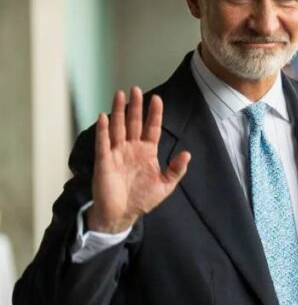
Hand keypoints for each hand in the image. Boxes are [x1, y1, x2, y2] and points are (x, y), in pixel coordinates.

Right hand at [86, 87, 189, 232]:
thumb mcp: (165, 186)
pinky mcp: (105, 161)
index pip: (152, 129)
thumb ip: (176, 170)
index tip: (157, 99)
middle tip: (135, 89)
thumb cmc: (142, 199)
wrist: (122, 215)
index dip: (154, 114)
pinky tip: (104, 116)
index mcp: (147, 153)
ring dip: (118, 111)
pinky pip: (103, 143)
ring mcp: (117, 153)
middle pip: (133, 123)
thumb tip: (187, 154)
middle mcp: (131, 149)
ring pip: (118, 127)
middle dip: (135, 106)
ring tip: (119, 94)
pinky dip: (103, 130)